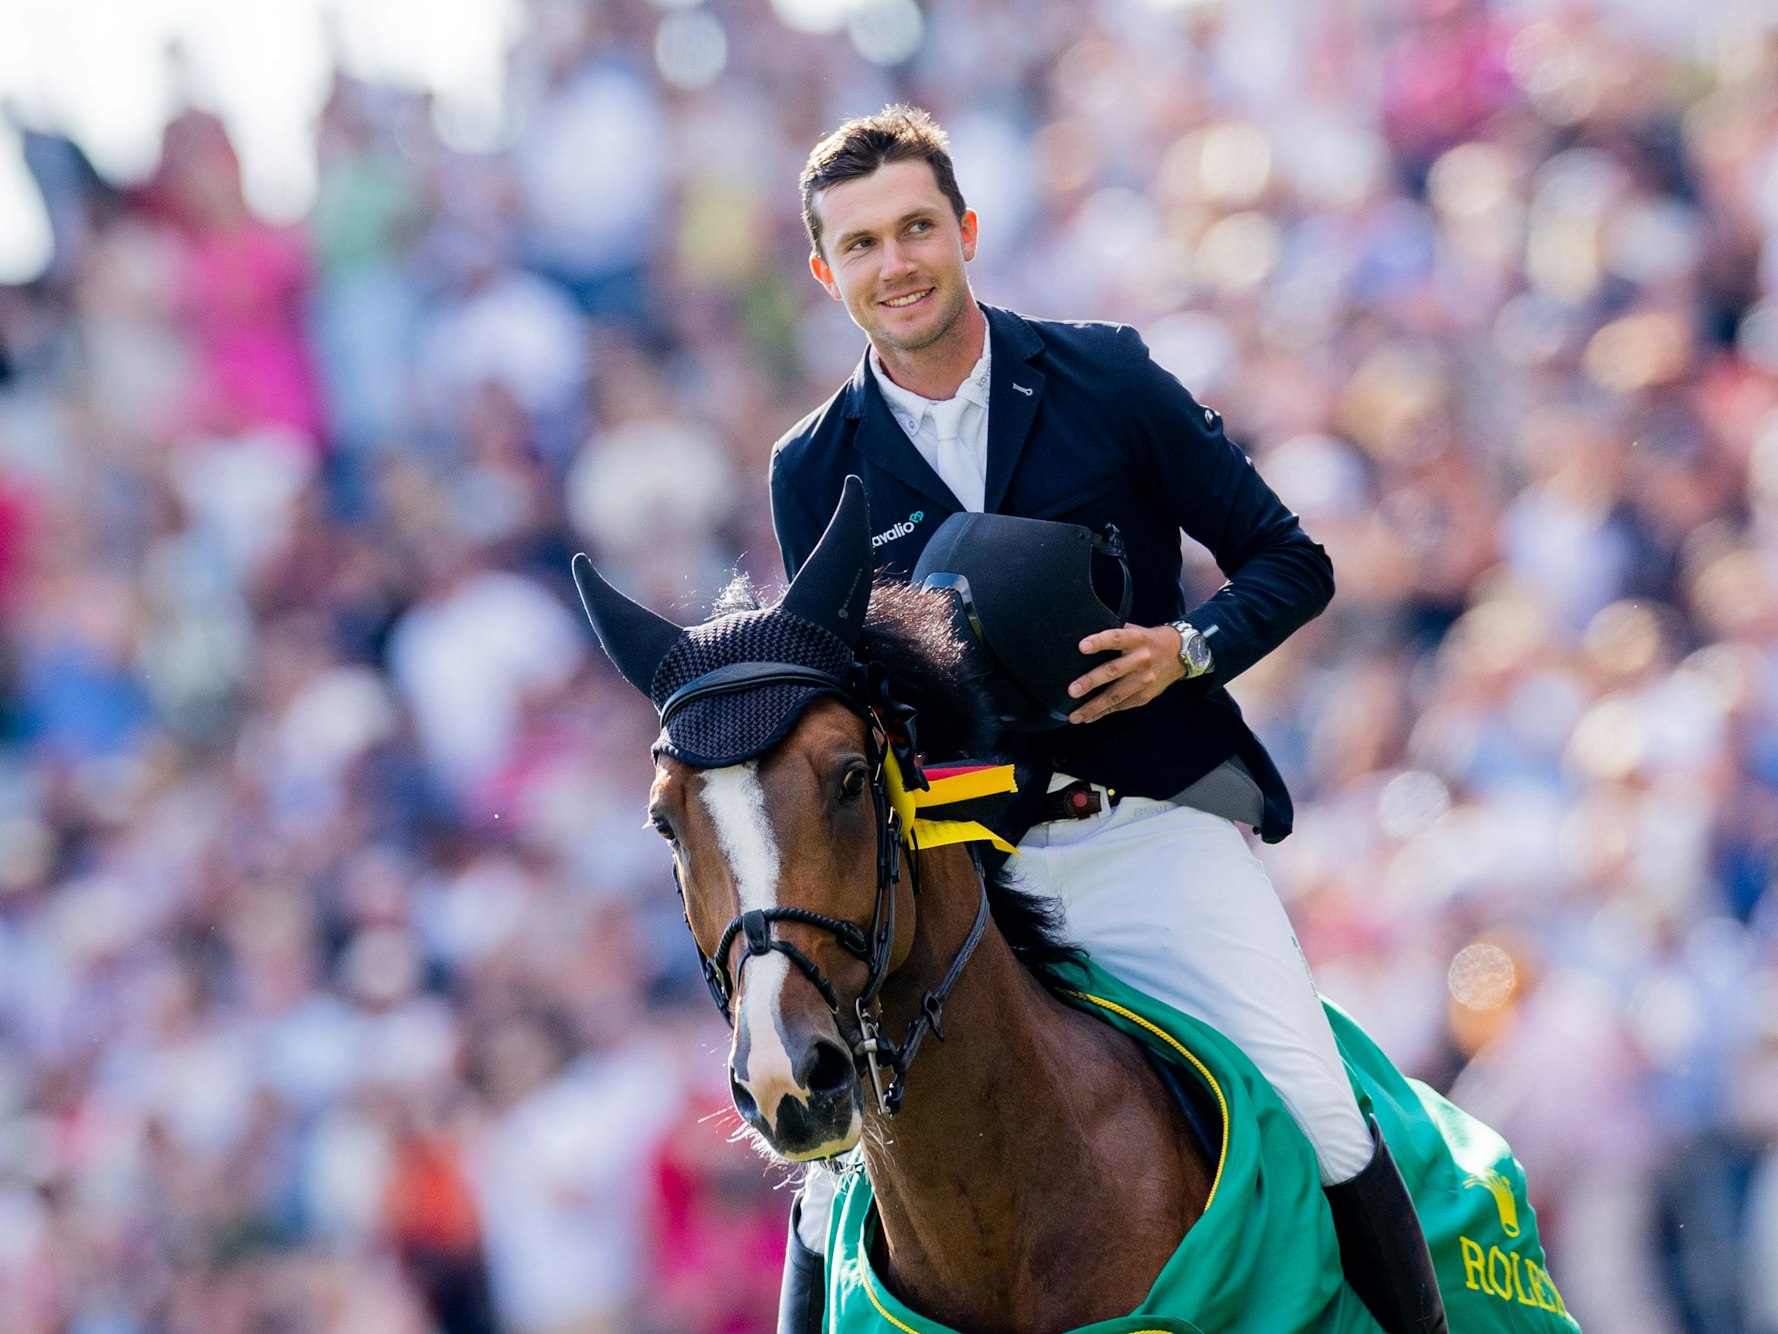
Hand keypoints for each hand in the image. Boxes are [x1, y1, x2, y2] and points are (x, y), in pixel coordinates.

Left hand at [1066, 624, 1186, 724]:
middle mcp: (1141, 660)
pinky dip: (1103, 713)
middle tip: (1072, 690)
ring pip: (1116, 695)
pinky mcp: (1144, 696)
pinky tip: (1088, 717)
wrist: (1180, 655)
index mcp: (1137, 639)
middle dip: (1091, 681)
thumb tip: (1082, 635)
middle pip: (1113, 671)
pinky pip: (1120, 706)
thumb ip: (1115, 633)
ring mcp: (1144, 681)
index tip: (1082, 646)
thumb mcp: (1136, 630)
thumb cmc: (1148, 641)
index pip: (1116, 638)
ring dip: (1093, 707)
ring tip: (1074, 715)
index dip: (1099, 642)